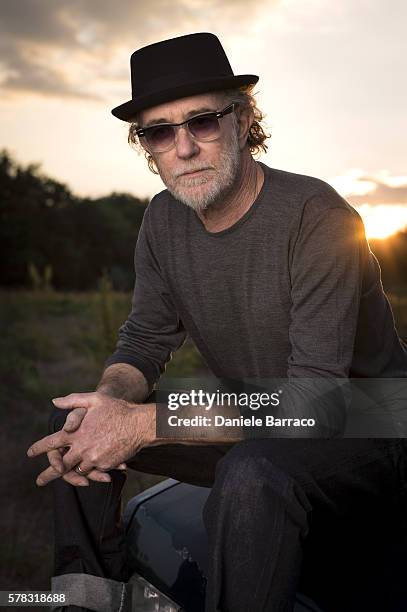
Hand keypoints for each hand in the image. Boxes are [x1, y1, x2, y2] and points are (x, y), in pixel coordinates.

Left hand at [28, 392, 154, 485]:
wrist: (139, 425)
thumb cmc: (117, 409)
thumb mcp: (94, 399)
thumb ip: (73, 401)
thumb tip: (54, 401)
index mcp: (76, 433)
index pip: (51, 443)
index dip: (39, 448)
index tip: (30, 453)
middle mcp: (82, 448)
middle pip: (60, 466)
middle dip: (48, 474)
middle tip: (40, 481)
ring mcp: (94, 459)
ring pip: (78, 470)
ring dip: (74, 471)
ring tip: (69, 475)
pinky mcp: (105, 465)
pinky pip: (95, 471)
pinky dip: (93, 470)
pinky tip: (95, 469)